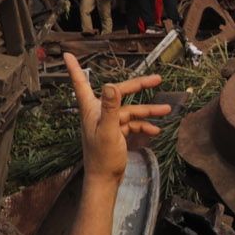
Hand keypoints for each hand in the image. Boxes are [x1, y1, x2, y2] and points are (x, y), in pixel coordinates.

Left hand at [62, 59, 168, 182]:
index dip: (74, 69)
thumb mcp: (108, 131)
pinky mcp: (117, 133)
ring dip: (148, 111)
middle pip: (119, 93)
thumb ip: (110, 108)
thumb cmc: (102, 157)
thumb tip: (111, 85)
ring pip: (130, 111)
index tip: (67, 54)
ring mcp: (109, 123)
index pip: (81, 84)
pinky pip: (132, 124)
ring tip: (167, 111)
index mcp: (91, 109)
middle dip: (139, 86)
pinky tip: (156, 131)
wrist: (105, 180)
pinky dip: (144, 126)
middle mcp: (99, 113)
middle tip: (157, 79)